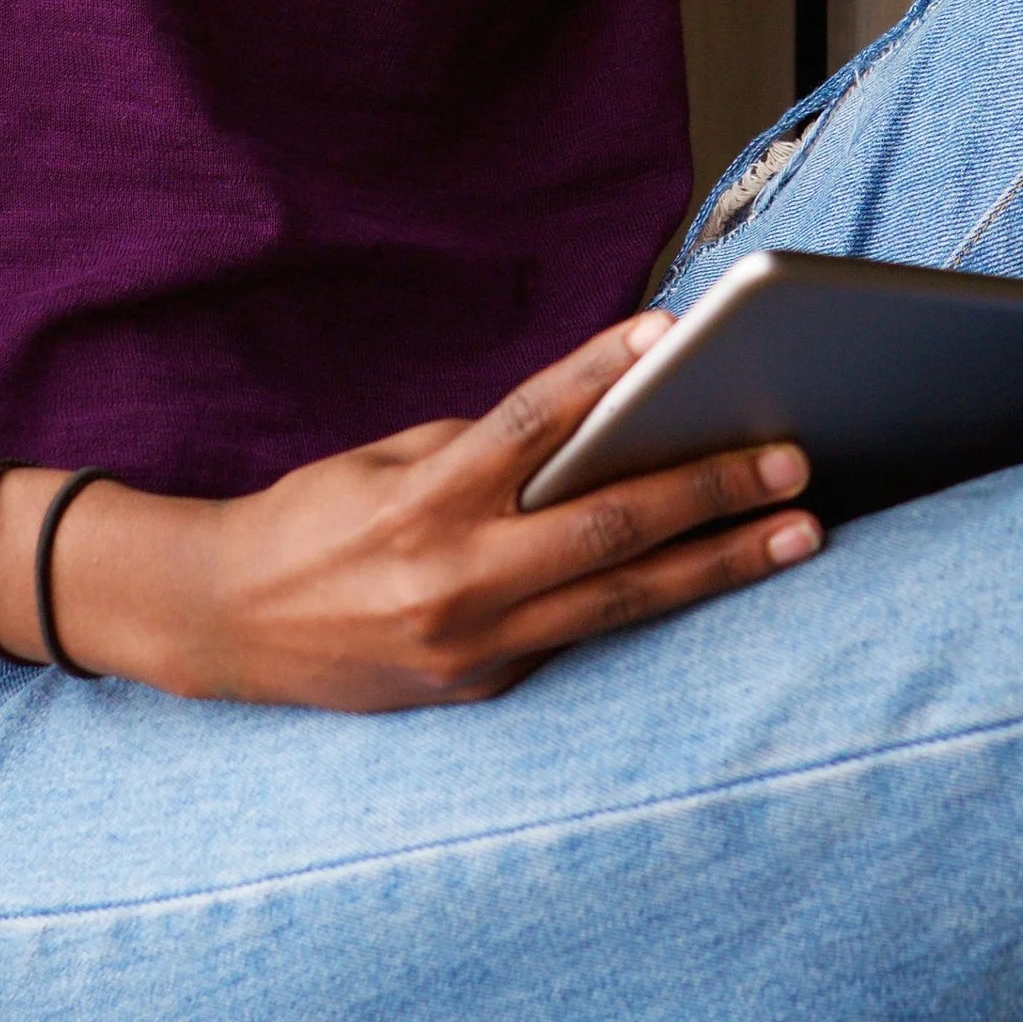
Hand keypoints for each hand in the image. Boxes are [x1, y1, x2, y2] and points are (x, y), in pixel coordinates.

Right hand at [155, 310, 821, 710]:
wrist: (224, 625)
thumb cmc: (313, 518)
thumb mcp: (385, 462)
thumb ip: (484, 452)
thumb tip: (596, 430)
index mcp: (420, 499)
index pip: (529, 423)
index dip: (603, 374)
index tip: (675, 333)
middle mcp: (450, 577)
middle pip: (605, 526)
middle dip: (709, 491)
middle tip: (793, 461)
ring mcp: (469, 644)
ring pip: (619, 599)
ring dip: (719, 564)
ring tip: (798, 533)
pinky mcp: (479, 688)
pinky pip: (578, 636)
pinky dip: (649, 601)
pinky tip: (718, 575)